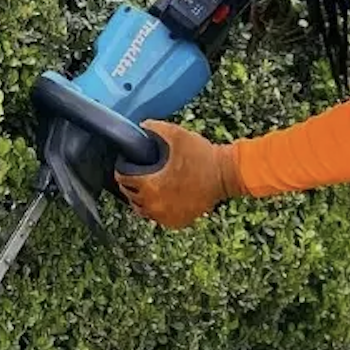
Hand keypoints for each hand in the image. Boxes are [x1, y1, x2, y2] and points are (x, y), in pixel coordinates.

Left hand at [115, 120, 245, 229]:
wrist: (226, 174)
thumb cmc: (202, 156)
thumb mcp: (176, 135)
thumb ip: (154, 128)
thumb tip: (141, 128)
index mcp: (150, 185)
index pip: (123, 179)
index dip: (123, 168)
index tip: (128, 163)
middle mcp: (154, 205)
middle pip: (130, 195)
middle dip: (131, 183)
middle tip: (139, 172)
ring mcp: (166, 216)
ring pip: (142, 209)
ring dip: (142, 197)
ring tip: (149, 185)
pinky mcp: (177, 222)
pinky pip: (158, 217)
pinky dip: (157, 208)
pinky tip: (161, 196)